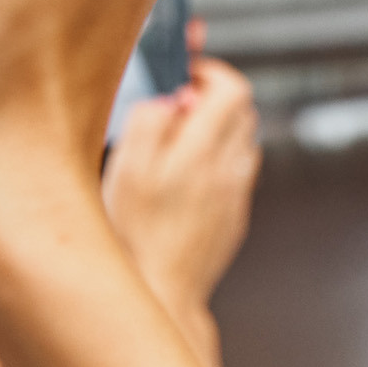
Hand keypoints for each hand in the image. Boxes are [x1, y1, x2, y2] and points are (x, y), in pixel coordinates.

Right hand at [104, 58, 260, 309]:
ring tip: (176, 146)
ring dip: (215, 132)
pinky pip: (234, 175)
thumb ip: (150, 120)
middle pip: (241, 111)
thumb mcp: (126, 168)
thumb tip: (173, 97)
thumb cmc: (136, 235)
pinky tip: (183, 183)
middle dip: (212, 99)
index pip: (232, 89)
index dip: (210, 72)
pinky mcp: (234, 218)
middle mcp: (230, 170)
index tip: (185, 75)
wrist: (161, 293)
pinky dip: (215, 164)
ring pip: (240, 142)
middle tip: (176, 107)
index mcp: (204, 150)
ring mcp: (236, 195)